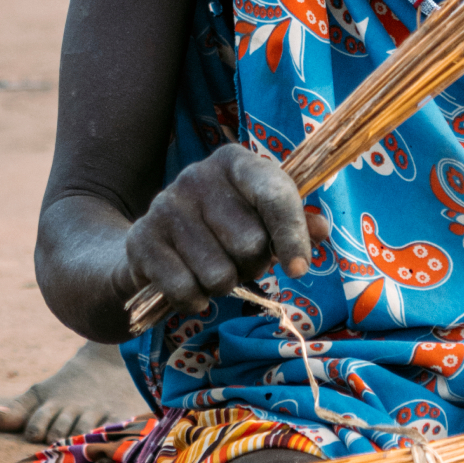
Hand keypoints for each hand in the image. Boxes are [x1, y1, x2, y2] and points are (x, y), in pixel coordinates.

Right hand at [120, 145, 327, 315]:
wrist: (152, 243)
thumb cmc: (221, 227)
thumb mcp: (259, 216)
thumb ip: (294, 222)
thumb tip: (321, 229)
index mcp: (234, 162)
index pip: (274, 196)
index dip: (292, 237)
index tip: (299, 270)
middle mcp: (196, 176)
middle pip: (249, 243)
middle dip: (251, 265)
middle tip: (239, 260)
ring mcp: (165, 206)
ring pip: (218, 274)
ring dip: (223, 285)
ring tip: (214, 271)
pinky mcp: (142, 240)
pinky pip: (186, 290)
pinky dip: (195, 301)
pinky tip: (193, 289)